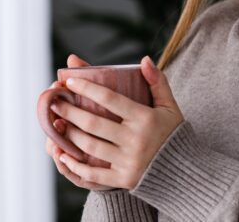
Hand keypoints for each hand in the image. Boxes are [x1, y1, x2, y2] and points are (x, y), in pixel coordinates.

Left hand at [51, 55, 183, 190]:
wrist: (185, 172)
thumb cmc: (173, 134)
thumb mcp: (170, 107)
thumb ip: (157, 83)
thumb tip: (145, 59)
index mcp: (145, 119)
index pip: (111, 99)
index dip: (88, 88)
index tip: (69, 81)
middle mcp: (135, 140)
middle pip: (94, 123)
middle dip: (70, 111)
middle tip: (53, 102)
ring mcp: (128, 162)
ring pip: (90, 146)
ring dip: (69, 135)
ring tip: (56, 124)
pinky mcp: (123, 179)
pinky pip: (94, 174)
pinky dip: (75, 166)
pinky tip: (62, 155)